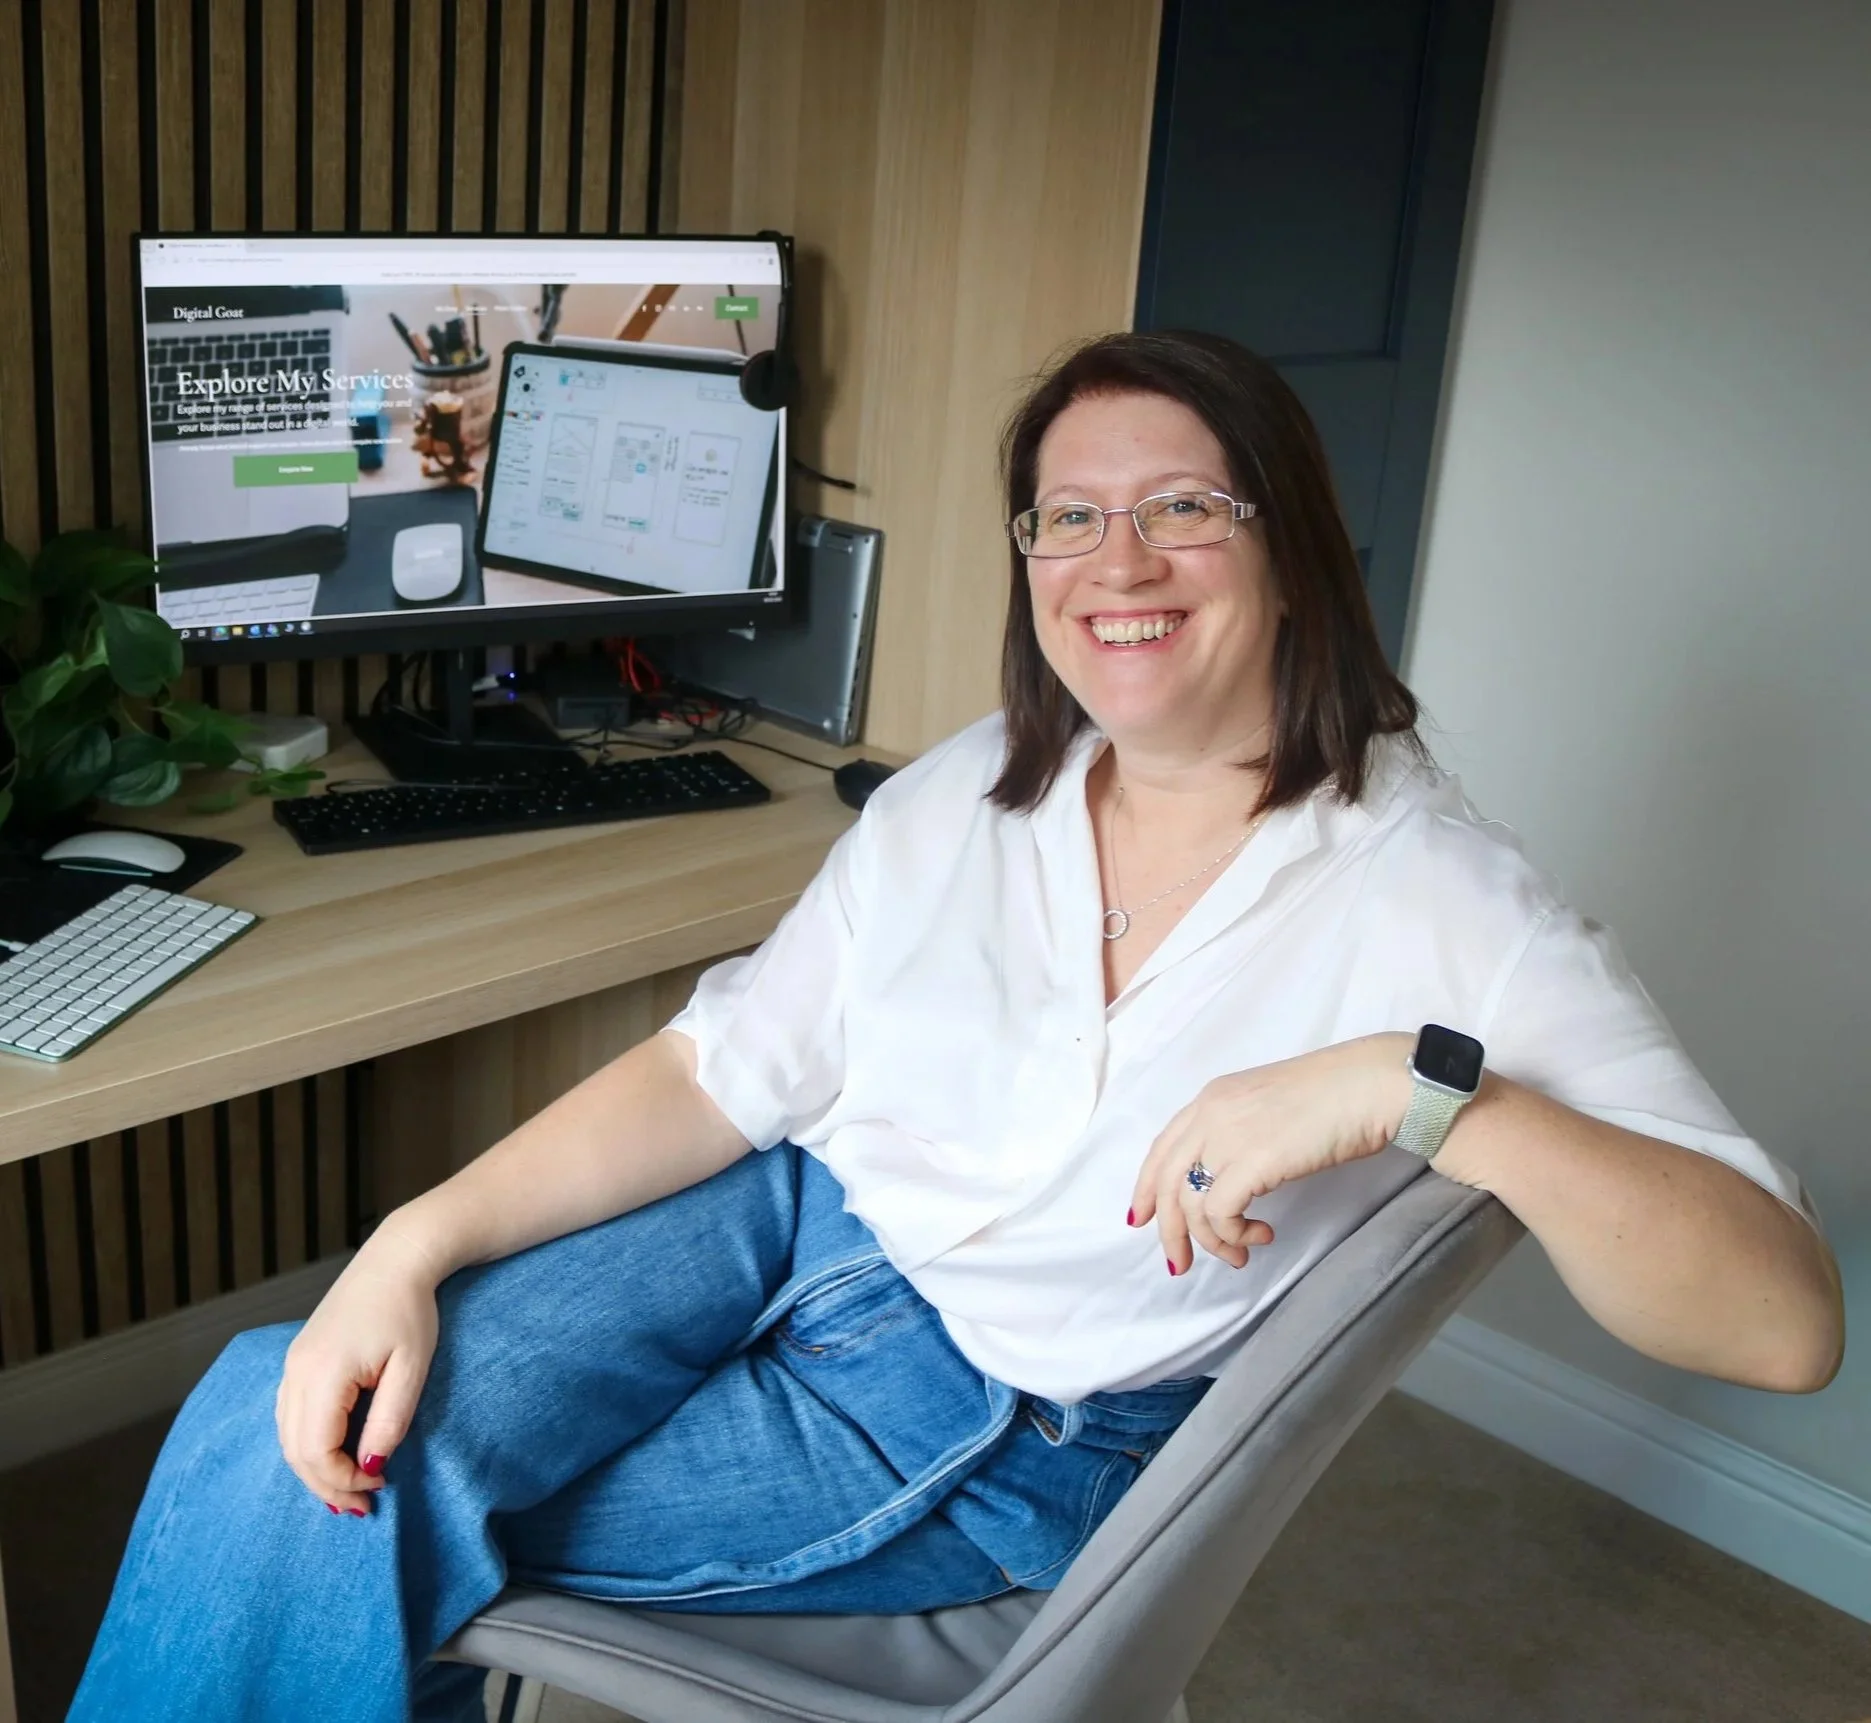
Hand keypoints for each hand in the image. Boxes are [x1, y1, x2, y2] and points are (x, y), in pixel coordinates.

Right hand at [274, 1218, 446, 1515]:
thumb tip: (369, 1469)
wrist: (396, 1259)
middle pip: (294, 1450)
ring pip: (287, 1436)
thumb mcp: (412, 1367)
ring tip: (349, 1490)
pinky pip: (290, 1416)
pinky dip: (307, 1444)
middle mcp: (297, 1371)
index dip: (341, 1479)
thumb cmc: (410, 1309)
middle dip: (325, 1485)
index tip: (378, 1487)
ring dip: (314, 1468)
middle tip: (363, 1507)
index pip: (315, 1449)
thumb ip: (389, 1421)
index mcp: (324, 1372)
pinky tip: (334, 1455)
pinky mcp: (299, 1359)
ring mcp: (293, 1364)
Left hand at [1129, 1033, 1413, 1274]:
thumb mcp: (1270, 1106)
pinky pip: (1219, 1212)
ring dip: (1212, 1241)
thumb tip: (1233, 1175)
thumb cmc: (1338, 1095)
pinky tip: (1261, 1235)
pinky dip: (1233, 1234)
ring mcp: (1228, 1136)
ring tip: (1240, 1255)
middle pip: (1165, 1182)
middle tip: (1180, 1265)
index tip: (1144, 1220)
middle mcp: (1210, 1114)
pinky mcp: (1252, 1161)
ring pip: (1190, 1203)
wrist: (1372, 1085)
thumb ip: (1241, 1132)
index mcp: (1212, 1098)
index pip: (1162, 1148)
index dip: (1147, 1188)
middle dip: (1169, 1231)